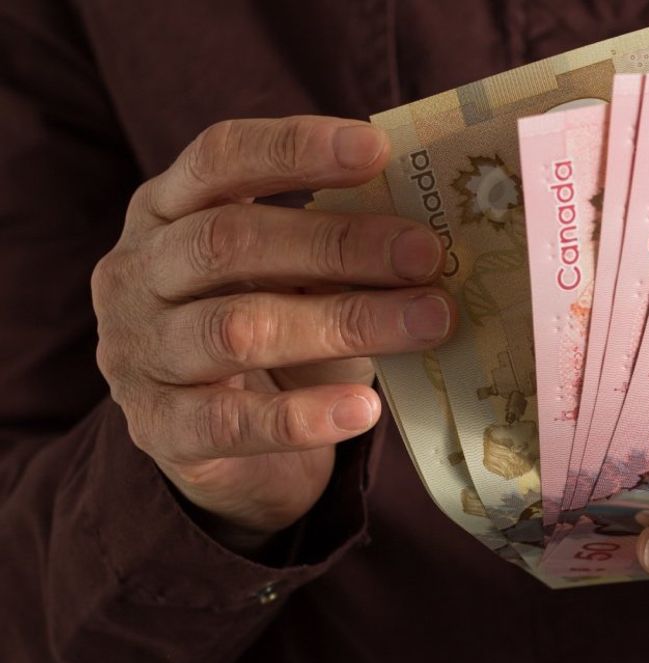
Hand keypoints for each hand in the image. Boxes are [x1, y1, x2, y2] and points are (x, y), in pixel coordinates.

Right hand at [92, 116, 453, 551]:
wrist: (215, 446)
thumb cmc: (268, 330)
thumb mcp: (292, 276)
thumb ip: (336, 245)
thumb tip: (431, 232)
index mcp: (167, 210)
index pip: (218, 158)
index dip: (294, 148)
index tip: (378, 149)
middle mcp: (137, 273)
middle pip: (228, 242)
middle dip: (339, 244)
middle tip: (427, 254)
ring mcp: (140, 353)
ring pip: (234, 329)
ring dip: (343, 322)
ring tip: (429, 322)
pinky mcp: (159, 431)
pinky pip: (232, 422)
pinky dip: (304, 416)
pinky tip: (365, 409)